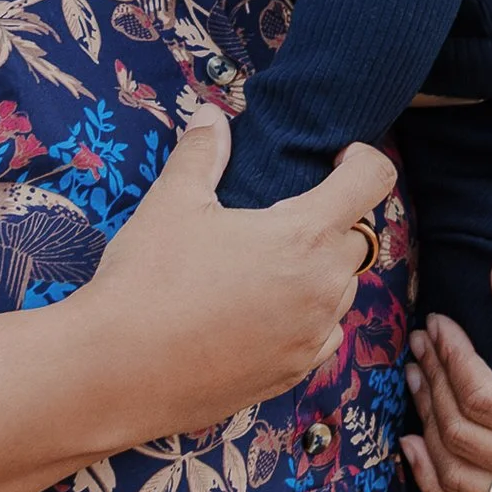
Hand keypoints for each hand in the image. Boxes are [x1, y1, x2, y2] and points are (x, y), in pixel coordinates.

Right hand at [72, 108, 394, 441]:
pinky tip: (262, 312)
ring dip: (319, 271)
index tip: (335, 159)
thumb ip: (201, 152)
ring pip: (341, 291)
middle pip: (357, 239)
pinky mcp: (294, 374)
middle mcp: (323, 288)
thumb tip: (211, 116)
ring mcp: (312, 337)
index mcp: (304, 235)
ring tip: (265, 265)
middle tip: (281, 215)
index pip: (372, 181)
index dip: (361, 159)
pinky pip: (323, 335)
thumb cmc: (147, 279)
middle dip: (331, 220)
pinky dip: (307, 317)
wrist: (118, 371)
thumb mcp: (171, 201)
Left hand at [401, 265, 491, 491]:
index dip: (450, 358)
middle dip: (432, 384)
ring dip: (426, 430)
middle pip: (464, 438)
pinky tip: (416, 449)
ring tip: (417, 382)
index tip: (437, 325)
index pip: (483, 399)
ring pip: (460, 481)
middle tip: (421, 345)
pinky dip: (436, 488)